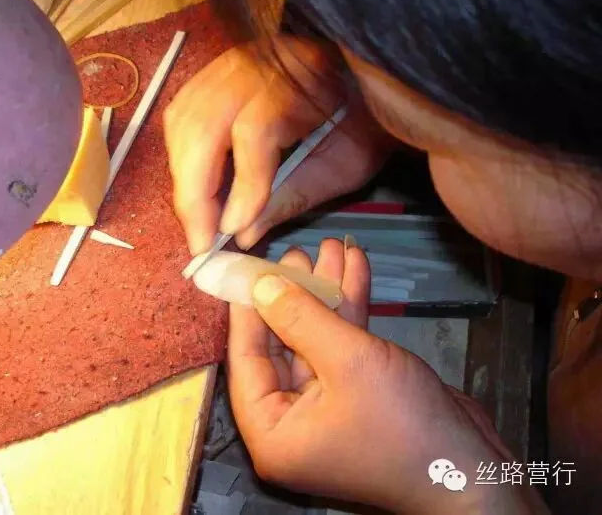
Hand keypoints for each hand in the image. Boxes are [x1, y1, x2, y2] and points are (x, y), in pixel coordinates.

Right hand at [164, 36, 394, 254]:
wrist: (363, 72)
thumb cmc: (363, 120)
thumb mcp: (344, 164)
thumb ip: (293, 197)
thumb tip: (242, 233)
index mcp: (302, 79)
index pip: (254, 131)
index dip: (242, 185)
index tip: (233, 231)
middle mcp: (254, 65)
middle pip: (202, 128)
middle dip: (195, 194)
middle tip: (200, 242)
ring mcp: (227, 65)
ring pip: (183, 124)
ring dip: (183, 179)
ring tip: (197, 223)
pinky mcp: (211, 74)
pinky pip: (180, 117)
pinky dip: (181, 158)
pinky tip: (194, 189)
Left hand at [228, 240, 548, 513]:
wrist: (475, 472)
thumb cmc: (405, 427)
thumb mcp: (348, 362)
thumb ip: (300, 318)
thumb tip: (261, 286)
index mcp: (272, 431)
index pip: (246, 359)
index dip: (247, 309)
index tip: (248, 267)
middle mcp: (291, 423)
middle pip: (281, 346)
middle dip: (295, 294)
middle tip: (298, 253)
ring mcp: (325, 408)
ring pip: (315, 340)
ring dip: (327, 294)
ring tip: (331, 248)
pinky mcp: (357, 394)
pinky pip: (342, 347)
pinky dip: (350, 310)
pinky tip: (355, 267)